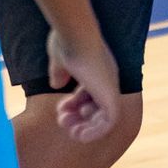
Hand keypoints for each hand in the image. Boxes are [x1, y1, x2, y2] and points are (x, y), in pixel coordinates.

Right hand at [47, 28, 121, 144]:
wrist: (76, 34)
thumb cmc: (67, 41)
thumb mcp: (60, 60)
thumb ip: (60, 72)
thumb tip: (57, 85)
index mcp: (97, 69)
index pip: (91, 94)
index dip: (75, 104)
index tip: (61, 106)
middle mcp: (107, 80)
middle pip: (98, 107)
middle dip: (78, 118)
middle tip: (62, 119)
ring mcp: (110, 88)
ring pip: (104, 119)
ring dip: (84, 128)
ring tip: (67, 126)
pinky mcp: (111, 97)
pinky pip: (109, 124)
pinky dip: (94, 132)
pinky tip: (78, 134)